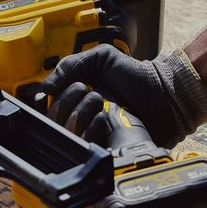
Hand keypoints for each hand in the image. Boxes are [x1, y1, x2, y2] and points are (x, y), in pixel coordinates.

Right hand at [40, 44, 206, 148]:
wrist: (162, 95)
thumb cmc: (135, 75)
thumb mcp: (100, 58)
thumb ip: (69, 65)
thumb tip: (44, 90)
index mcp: (74, 97)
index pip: (47, 106)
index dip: (52, 98)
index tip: (63, 88)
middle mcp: (79, 117)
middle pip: (53, 119)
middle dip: (69, 101)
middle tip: (90, 91)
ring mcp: (90, 134)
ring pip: (67, 132)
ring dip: (82, 113)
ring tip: (102, 103)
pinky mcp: (103, 148)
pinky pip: (85, 145)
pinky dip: (92, 129)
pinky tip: (106, 119)